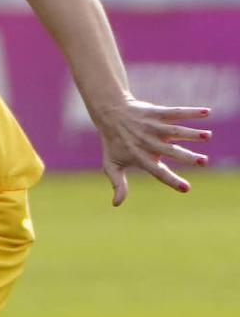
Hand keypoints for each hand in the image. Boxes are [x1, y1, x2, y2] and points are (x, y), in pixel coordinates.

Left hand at [92, 98, 210, 205]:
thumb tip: (116, 204)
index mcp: (140, 157)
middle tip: (204, 162)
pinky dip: (190, 112)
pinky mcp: (156, 113)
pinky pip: (175, 112)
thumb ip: (118, 184)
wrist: (109, 114)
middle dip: (187, 156)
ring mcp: (153, 127)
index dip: (171, 180)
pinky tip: (206, 112)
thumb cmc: (113, 143)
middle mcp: (148, 142)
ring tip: (207, 136)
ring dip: (191, 133)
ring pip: (174, 131)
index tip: (187, 189)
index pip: (157, 172)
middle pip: (170, 151)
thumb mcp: (112, 165)